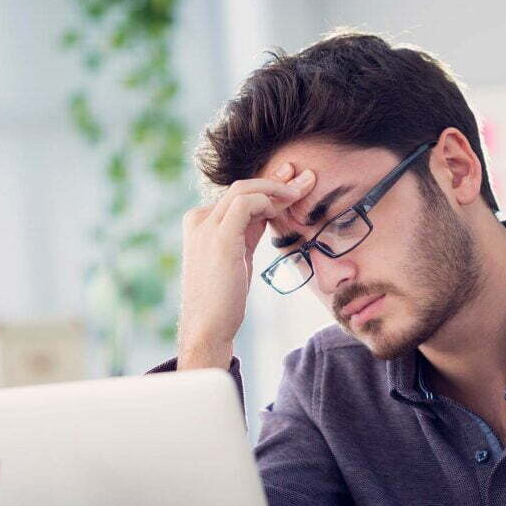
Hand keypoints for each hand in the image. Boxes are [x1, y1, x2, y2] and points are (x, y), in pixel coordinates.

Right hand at [177, 164, 315, 368]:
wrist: (207, 327)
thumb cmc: (223, 298)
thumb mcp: (238, 256)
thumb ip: (248, 231)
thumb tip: (269, 210)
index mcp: (201, 223)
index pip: (238, 195)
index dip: (267, 185)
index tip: (292, 181)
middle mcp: (200, 219)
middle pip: (242, 187)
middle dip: (277, 180)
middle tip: (306, 178)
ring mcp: (205, 226)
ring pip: (244, 189)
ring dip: (277, 188)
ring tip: (301, 192)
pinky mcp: (219, 236)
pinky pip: (246, 203)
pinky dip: (268, 201)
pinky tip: (282, 209)